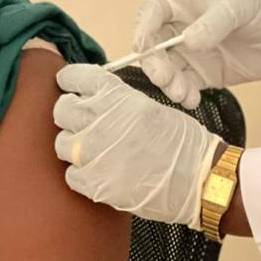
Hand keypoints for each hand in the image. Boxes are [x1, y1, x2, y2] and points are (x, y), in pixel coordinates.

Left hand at [53, 64, 219, 227]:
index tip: (69, 87)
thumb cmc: (180, 141)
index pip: (72, 77)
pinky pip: (69, 175)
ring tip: (94, 151)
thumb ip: (115, 100)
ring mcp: (93, 152)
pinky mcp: (94, 183)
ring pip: (61, 143)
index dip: (69, 82)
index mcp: (114, 95)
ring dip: (74, 146)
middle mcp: (98, 119)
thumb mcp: (146, 106)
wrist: (199, 178)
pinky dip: (81, 175)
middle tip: (84, 123)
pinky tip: (98, 173)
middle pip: (60, 110)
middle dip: (70, 115)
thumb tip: (91, 98)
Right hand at [132, 0, 260, 109]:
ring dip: (168, 83)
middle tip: (166, 78)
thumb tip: (189, 42)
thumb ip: (215, 23)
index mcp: (186, 2)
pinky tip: (191, 100)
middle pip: (153, 45)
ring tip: (183, 93)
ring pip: (166, 69)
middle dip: (154, 63)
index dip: (142, 27)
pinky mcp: (206, 73)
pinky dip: (183, 94)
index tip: (142, 46)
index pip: (153, 11)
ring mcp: (193, 52)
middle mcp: (183, 27)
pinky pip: (185, 85)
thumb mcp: (242, 5)